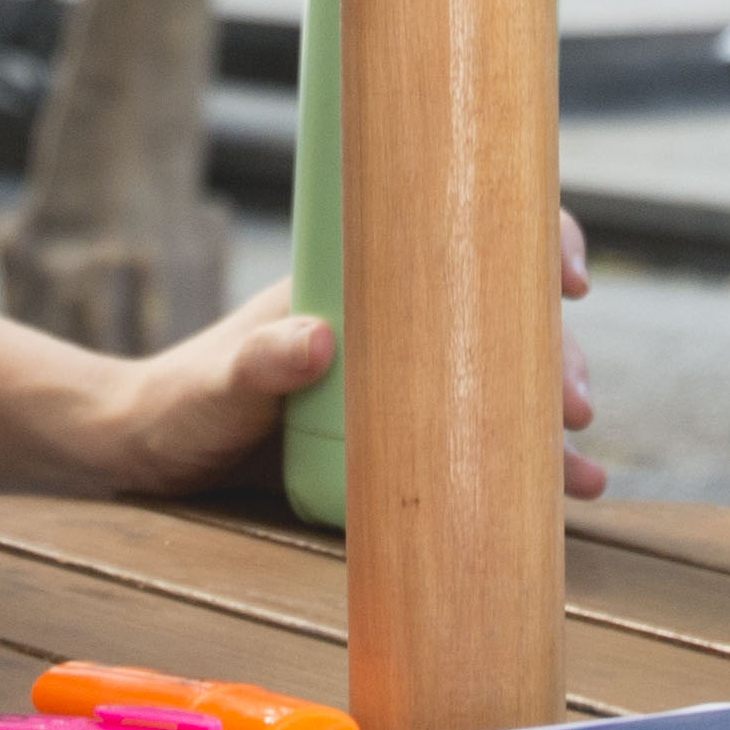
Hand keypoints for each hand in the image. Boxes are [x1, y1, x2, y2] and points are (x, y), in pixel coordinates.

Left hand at [90, 212, 602, 497]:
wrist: (152, 459)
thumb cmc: (180, 404)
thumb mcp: (218, 384)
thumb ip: (258, 360)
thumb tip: (318, 338)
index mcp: (366, 281)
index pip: (464, 232)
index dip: (532, 239)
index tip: (568, 278)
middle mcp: (398, 325)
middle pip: (504, 318)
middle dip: (556, 357)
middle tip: (576, 406)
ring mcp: (404, 385)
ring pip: (504, 384)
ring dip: (552, 421)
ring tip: (578, 475)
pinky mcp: (401, 443)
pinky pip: (478, 445)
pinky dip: (527, 466)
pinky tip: (569, 496)